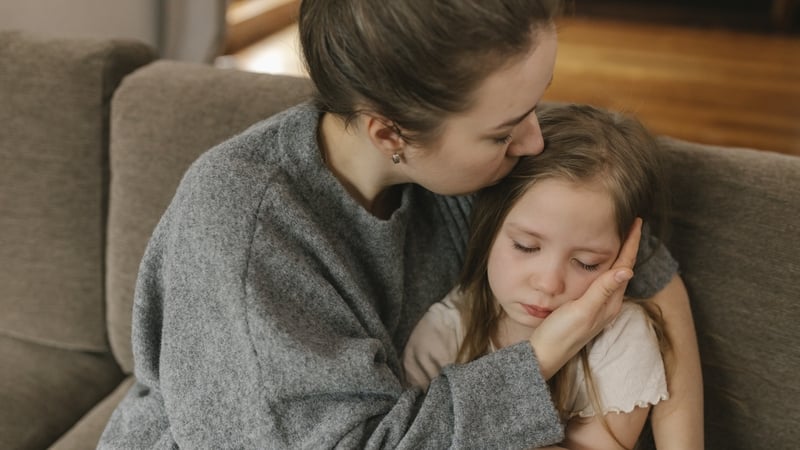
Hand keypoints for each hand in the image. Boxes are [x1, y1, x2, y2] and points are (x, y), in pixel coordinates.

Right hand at [529, 218, 641, 379]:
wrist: (543, 356)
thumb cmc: (560, 335)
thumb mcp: (581, 311)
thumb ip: (602, 291)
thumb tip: (628, 268)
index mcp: (610, 302)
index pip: (625, 266)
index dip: (631, 243)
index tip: (636, 222)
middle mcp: (607, 304)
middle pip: (622, 268)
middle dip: (627, 246)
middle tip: (629, 224)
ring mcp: (597, 308)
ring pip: (612, 275)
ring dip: (616, 255)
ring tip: (617, 236)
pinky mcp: (585, 309)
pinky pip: (600, 282)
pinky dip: (601, 266)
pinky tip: (595, 262)